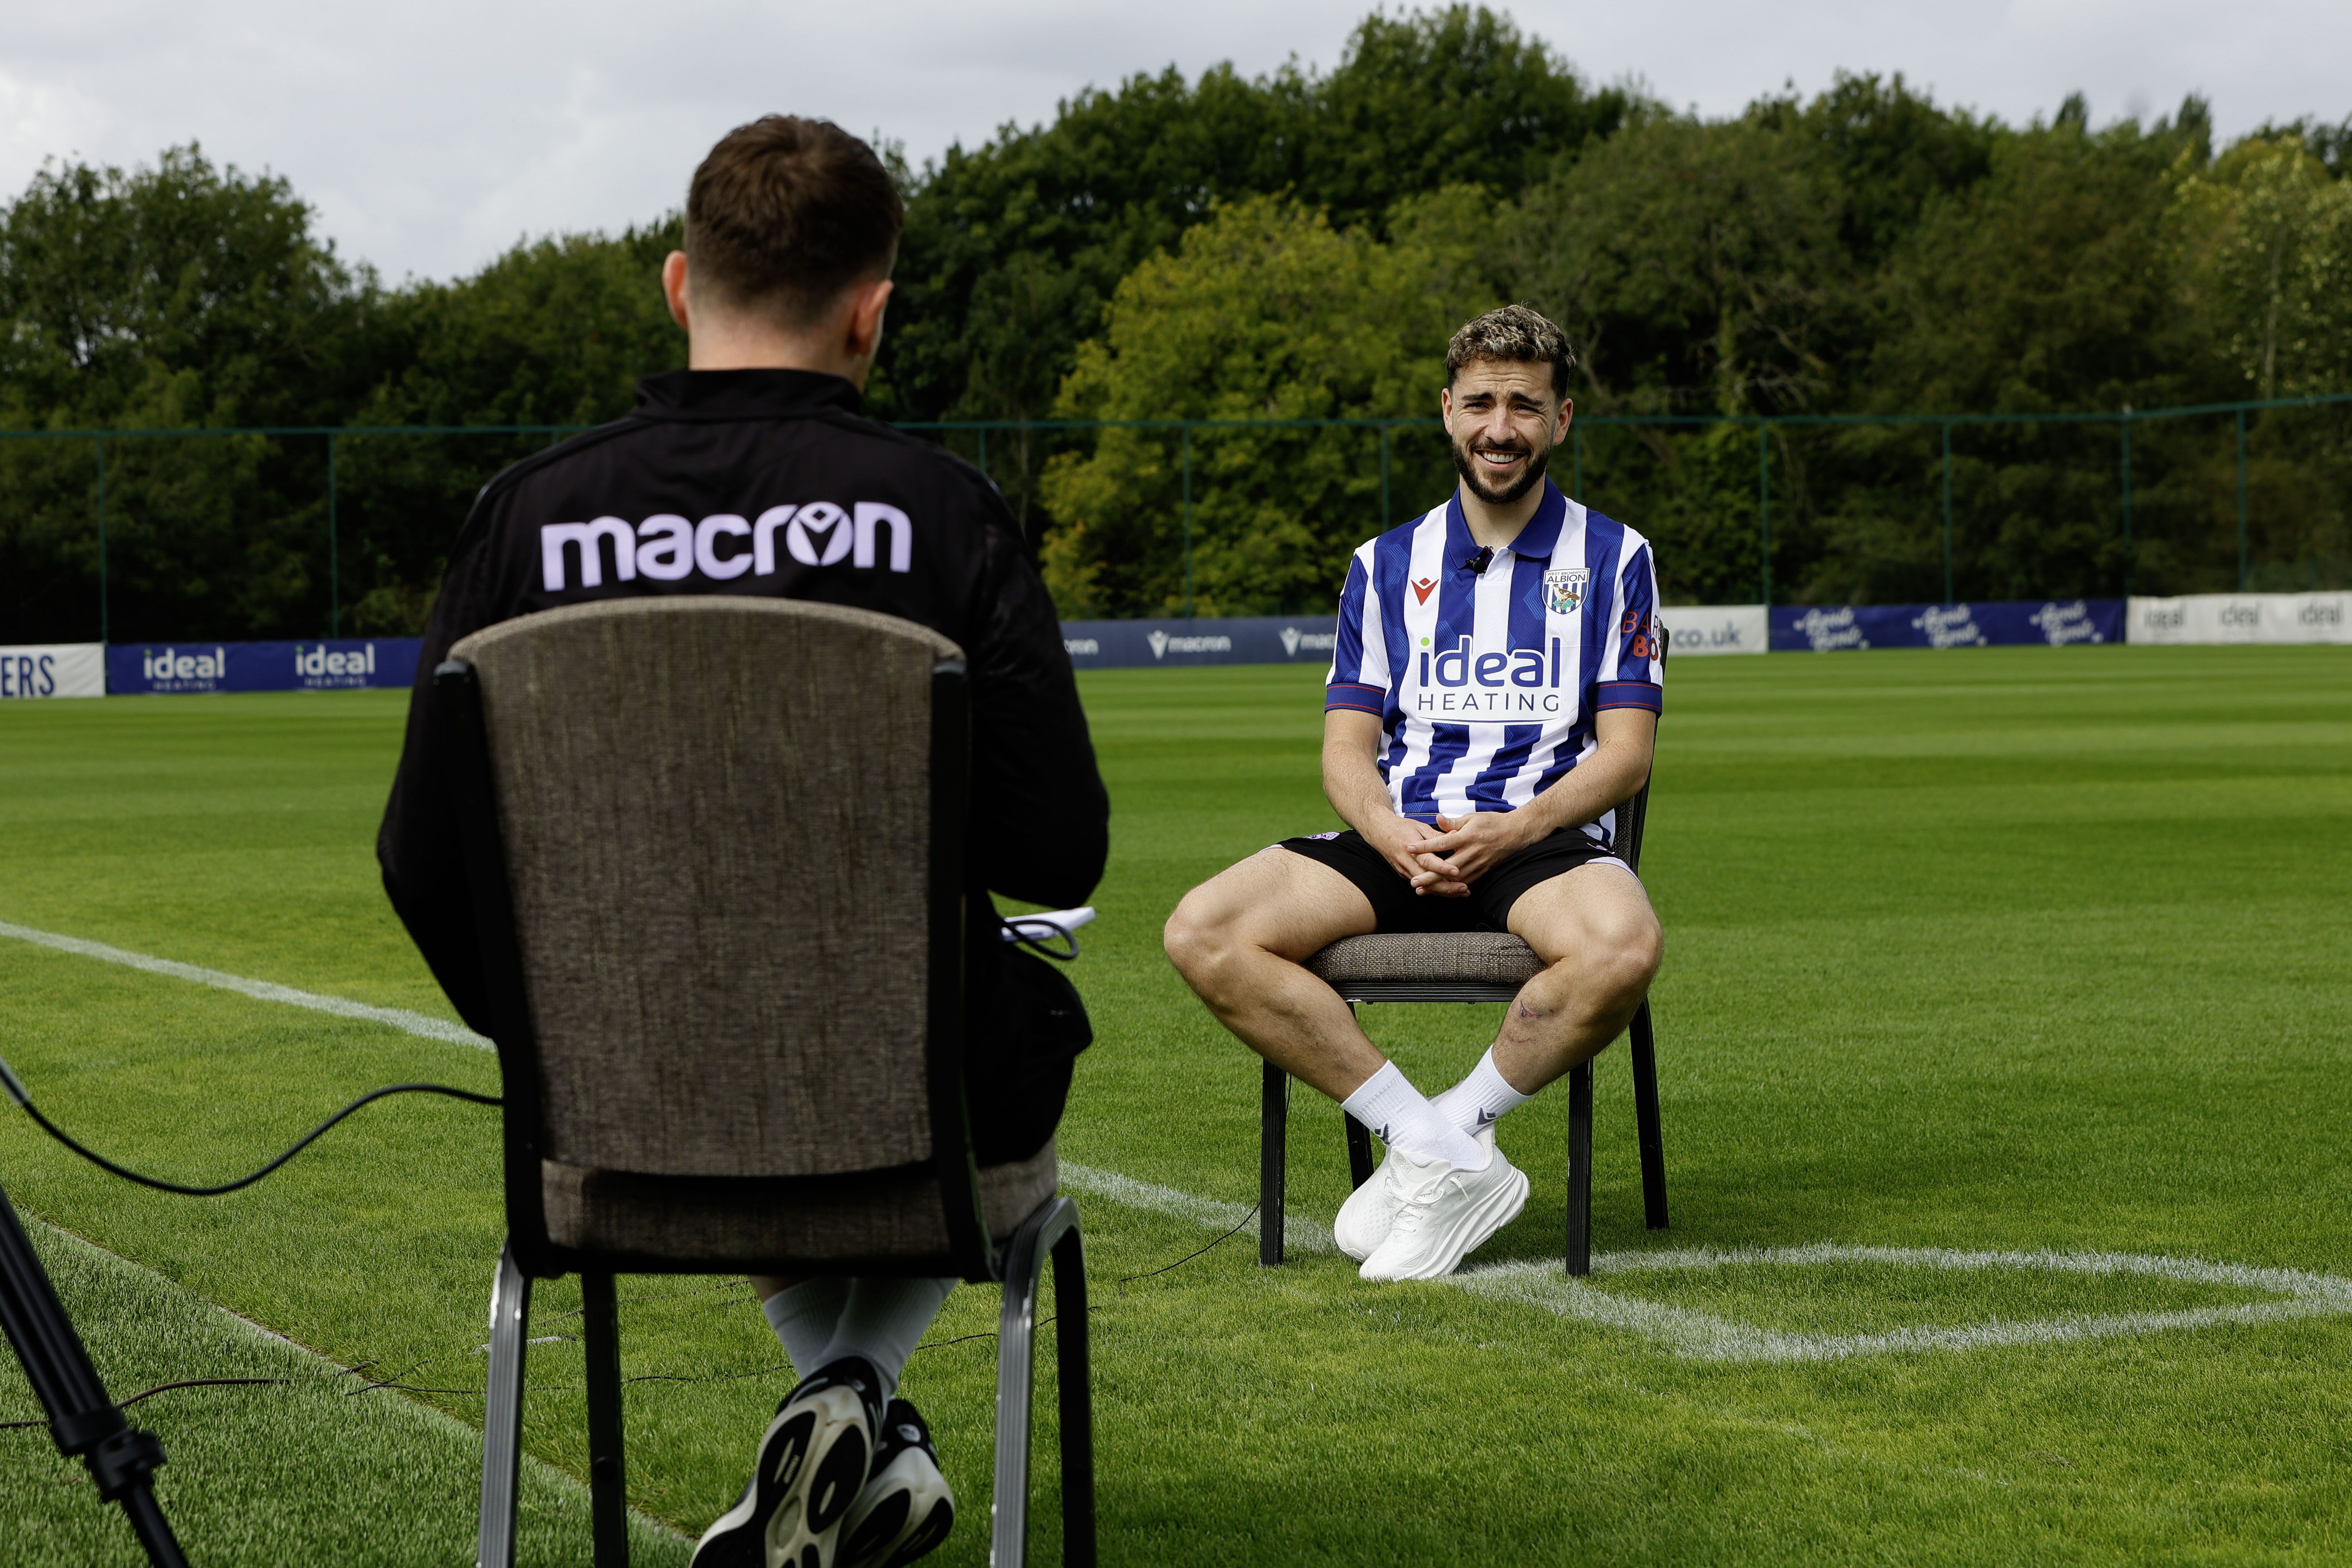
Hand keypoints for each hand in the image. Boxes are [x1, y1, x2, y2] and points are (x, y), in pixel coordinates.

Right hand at [1372, 816, 1471, 897]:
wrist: (1379, 832)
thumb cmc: (1400, 828)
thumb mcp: (1420, 827)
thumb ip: (1438, 835)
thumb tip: (1456, 835)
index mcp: (1412, 848)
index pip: (1428, 861)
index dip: (1442, 868)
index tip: (1456, 871)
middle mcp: (1407, 862)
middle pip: (1428, 880)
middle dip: (1447, 887)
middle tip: (1464, 889)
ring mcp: (1405, 871)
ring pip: (1425, 886)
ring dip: (1444, 891)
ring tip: (1461, 892)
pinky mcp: (1405, 875)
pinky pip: (1421, 885)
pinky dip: (1435, 889)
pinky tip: (1448, 890)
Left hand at [1411, 811, 1533, 886]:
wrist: (1515, 832)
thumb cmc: (1491, 822)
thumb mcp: (1472, 817)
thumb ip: (1453, 822)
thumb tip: (1437, 819)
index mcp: (1467, 836)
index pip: (1442, 842)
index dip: (1425, 846)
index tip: (1410, 848)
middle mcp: (1472, 851)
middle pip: (1447, 867)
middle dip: (1429, 876)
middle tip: (1413, 882)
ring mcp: (1478, 863)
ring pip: (1456, 878)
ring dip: (1439, 886)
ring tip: (1422, 890)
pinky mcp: (1483, 870)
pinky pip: (1466, 882)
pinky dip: (1453, 888)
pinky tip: (1441, 891)